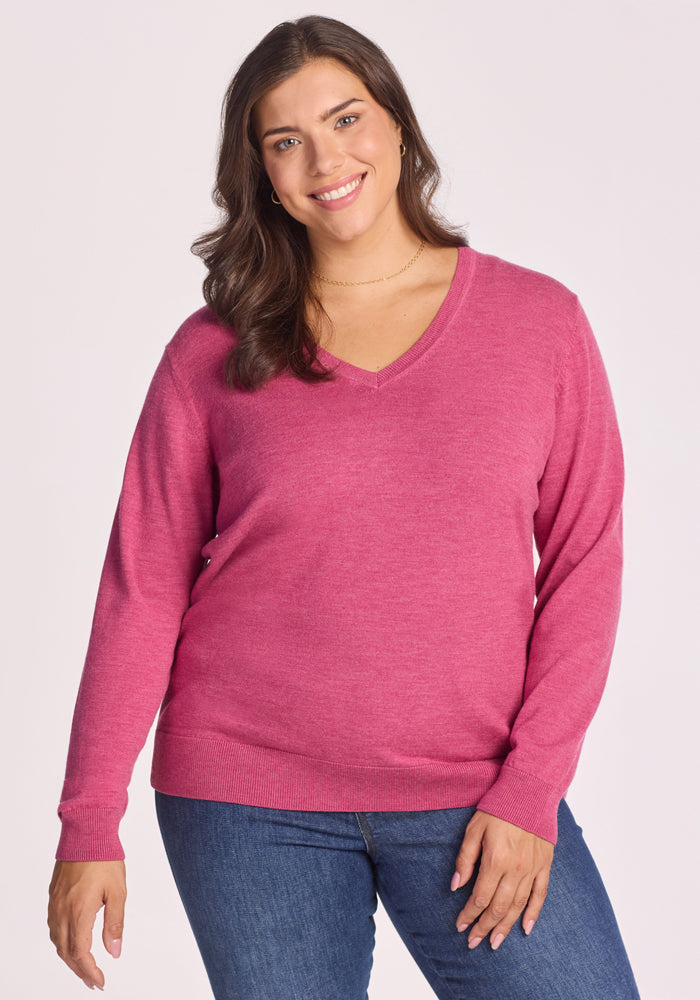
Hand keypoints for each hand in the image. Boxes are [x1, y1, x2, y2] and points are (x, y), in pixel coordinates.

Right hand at [48, 860, 126, 989]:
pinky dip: (62, 942)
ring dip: (70, 958)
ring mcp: (55, 904)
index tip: (100, 982)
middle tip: (94, 981)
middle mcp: (62, 911)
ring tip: (84, 967)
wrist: (86, 833)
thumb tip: (115, 952)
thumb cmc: (104, 859)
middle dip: (80, 970)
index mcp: (79, 912)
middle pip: (66, 953)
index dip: (90, 972)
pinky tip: (72, 943)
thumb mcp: (117, 892)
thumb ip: (115, 924)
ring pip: (58, 941)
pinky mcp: (53, 896)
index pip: (81, 954)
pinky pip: (54, 927)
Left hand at [451, 810, 552, 949]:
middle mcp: (516, 870)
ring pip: (518, 906)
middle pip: (498, 907)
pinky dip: (533, 914)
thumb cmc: (497, 809)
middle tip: (473, 942)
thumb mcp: (474, 829)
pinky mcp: (544, 866)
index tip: (459, 926)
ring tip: (495, 942)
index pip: (480, 897)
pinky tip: (526, 928)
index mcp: (496, 860)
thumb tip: (455, 885)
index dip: (468, 914)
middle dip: (484, 927)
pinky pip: (540, 895)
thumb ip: (465, 859)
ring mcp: (532, 869)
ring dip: (505, 926)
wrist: (529, 793)